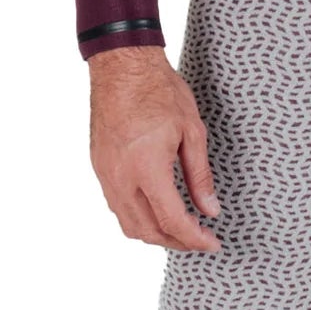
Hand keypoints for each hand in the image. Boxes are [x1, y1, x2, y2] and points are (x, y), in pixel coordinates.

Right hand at [87, 47, 222, 251]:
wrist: (121, 66)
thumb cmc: (159, 90)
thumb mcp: (192, 131)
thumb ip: (200, 176)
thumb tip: (210, 209)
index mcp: (147, 169)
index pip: (172, 221)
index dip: (194, 239)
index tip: (212, 242)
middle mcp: (121, 177)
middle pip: (147, 231)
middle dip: (176, 243)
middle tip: (200, 240)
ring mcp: (106, 174)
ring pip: (128, 224)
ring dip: (155, 234)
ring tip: (179, 230)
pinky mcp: (99, 166)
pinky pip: (116, 206)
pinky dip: (137, 218)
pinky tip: (155, 209)